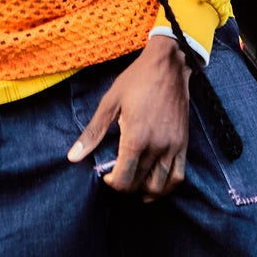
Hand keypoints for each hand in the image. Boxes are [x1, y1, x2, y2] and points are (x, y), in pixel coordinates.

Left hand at [67, 34, 190, 200]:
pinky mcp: (183, 144)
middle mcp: (157, 147)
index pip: (123, 179)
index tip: (105, 175)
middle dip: (125, 186)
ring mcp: (173, 147)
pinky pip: (178, 176)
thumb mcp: (109, 103)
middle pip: (139, 184)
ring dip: (144, 191)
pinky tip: (154, 184)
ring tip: (133, 184)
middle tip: (116, 176)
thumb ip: (93, 133)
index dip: (111, 183)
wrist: (168, 65)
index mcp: (136, 138)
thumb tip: (73, 157)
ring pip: (159, 186)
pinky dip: (166, 186)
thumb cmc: (136, 80)